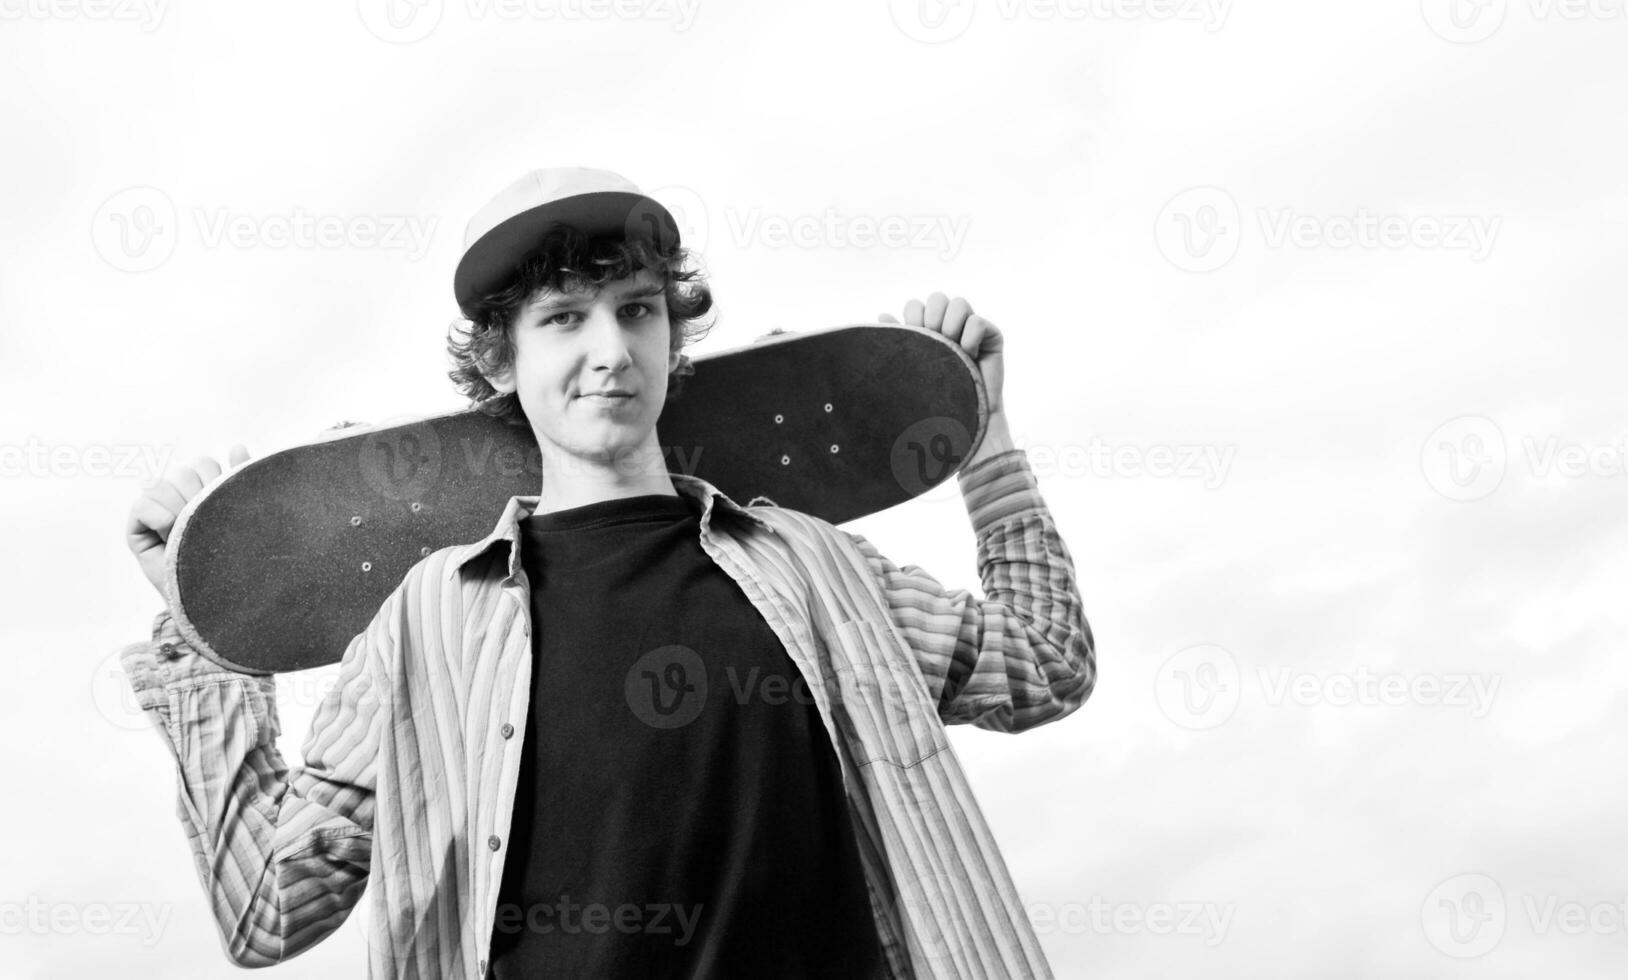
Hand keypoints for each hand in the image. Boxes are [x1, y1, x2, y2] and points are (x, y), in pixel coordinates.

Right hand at [125, 444, 250, 600]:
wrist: (216, 596)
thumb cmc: (231, 557)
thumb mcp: (240, 514)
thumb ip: (239, 480)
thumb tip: (237, 446)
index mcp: (202, 490)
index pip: (203, 463)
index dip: (215, 480)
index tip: (223, 507)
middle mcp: (177, 498)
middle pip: (184, 471)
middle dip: (199, 496)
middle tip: (206, 525)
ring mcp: (155, 512)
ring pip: (162, 485)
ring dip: (180, 509)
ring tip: (189, 533)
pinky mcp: (136, 530)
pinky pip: (142, 504)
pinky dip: (158, 517)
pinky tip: (170, 535)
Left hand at [879, 293, 1004, 413]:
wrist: (960, 421)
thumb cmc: (931, 398)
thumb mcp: (910, 365)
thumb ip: (900, 339)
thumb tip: (882, 314)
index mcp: (927, 330)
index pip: (916, 305)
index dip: (914, 317)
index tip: (916, 339)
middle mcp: (950, 326)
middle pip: (937, 298)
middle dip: (931, 318)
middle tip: (934, 341)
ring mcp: (972, 330)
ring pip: (959, 303)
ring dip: (950, 325)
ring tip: (952, 348)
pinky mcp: (992, 338)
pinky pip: (978, 321)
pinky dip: (970, 336)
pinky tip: (970, 356)